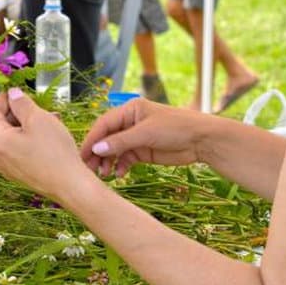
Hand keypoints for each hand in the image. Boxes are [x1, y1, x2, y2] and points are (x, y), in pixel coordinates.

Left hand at [0, 88, 94, 201]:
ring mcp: (6, 167)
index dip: (2, 98)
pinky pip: (17, 150)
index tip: (16, 91)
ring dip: (26, 124)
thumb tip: (12, 94)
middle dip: (17, 112)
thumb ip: (21, 103)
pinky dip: (28, 139)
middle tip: (37, 105)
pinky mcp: (17, 174)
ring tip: (49, 119)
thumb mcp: (38, 119)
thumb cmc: (54, 152)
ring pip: (10, 137)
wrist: (70, 186)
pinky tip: (47, 135)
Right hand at [80, 98, 209, 177]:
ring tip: (104, 174)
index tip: (82, 154)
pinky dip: (121, 166)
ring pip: (114, 150)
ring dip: (108, 162)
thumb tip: (96, 149)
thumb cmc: (176, 127)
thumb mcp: (146, 133)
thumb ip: (120, 142)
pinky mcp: (143, 151)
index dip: (92, 139)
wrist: (202, 141)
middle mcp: (130, 122)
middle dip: (98, 153)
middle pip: (107, 138)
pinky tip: (119, 174)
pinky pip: (125, 159)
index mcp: (129, 110)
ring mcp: (136, 137)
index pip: (104, 124)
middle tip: (89, 168)